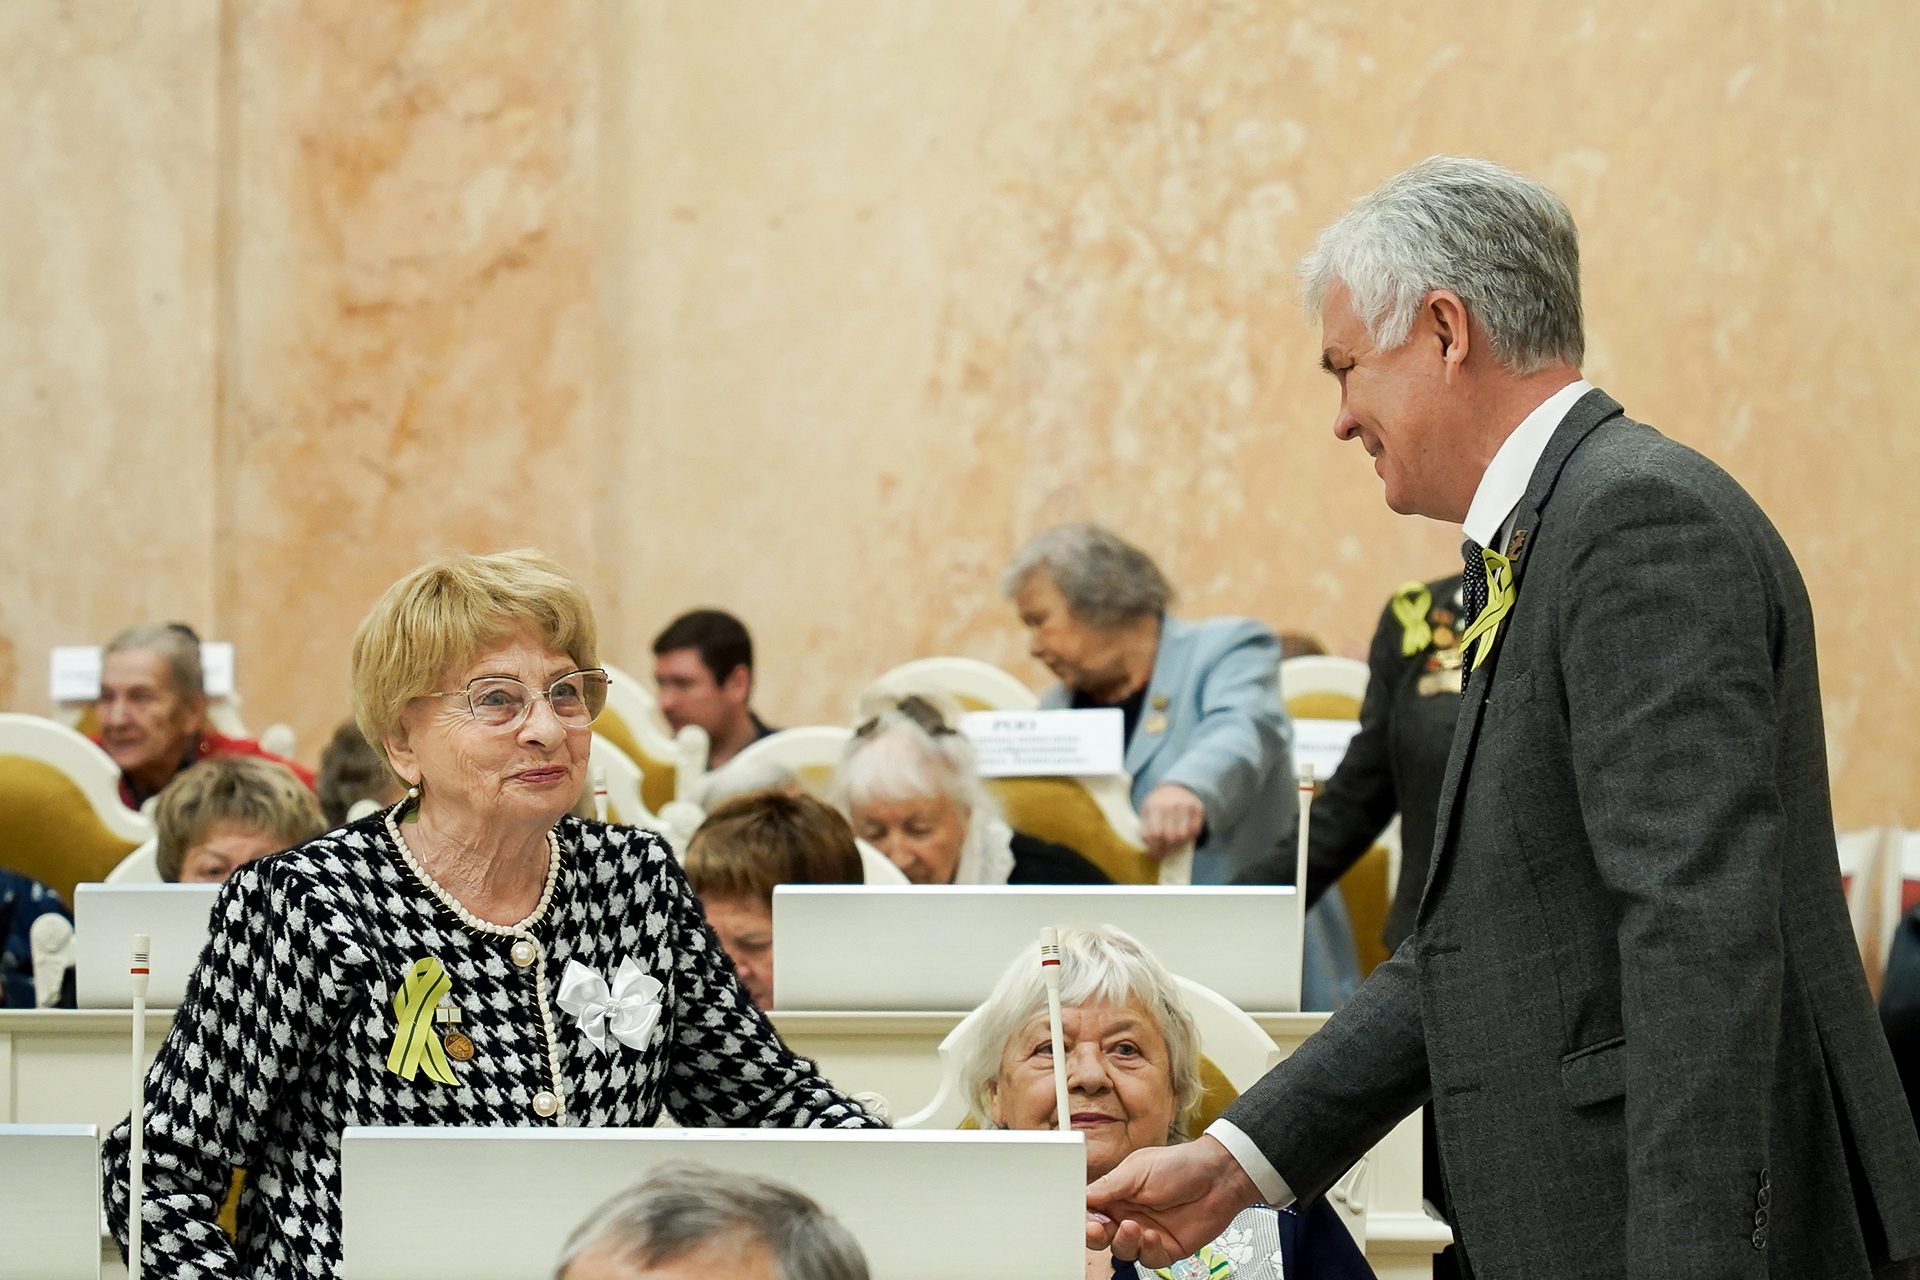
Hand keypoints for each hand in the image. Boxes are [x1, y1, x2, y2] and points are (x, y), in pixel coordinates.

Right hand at [1084, 1136, 1258, 1265]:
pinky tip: (1152, 1236)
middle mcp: (1129, 1215)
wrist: (1218, 1178)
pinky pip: (1148, 1259)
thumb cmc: (1180, 1165)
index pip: (1092, 1210)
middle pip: (1101, 1236)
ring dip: (1123, 1242)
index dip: (1084, 1216)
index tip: (1082, 1217)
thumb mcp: (1138, 1169)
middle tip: (1098, 1228)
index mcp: (1118, 1193)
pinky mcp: (1166, 1249)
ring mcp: (1146, 1233)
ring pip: (1122, 1250)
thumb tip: (1083, 1195)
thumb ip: (1109, 1186)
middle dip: (1096, 1235)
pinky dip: (1147, 1251)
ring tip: (1133, 1227)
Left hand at [1138, 784, 1204, 856]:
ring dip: (1177, 846)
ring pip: (1183, 836)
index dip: (1154, 848)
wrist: (1176, 788)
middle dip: (1165, 850)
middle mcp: (1171, 804)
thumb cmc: (1157, 805)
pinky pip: (1195, 831)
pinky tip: (1181, 838)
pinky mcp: (1198, 808)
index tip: (1153, 855)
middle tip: (1162, 854)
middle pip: (1170, 837)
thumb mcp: (1146, 812)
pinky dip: (1188, 838)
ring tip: (1171, 846)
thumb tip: (1147, 844)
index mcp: (1155, 806)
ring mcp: (1186, 806)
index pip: (1155, 833)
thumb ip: (1144, 828)